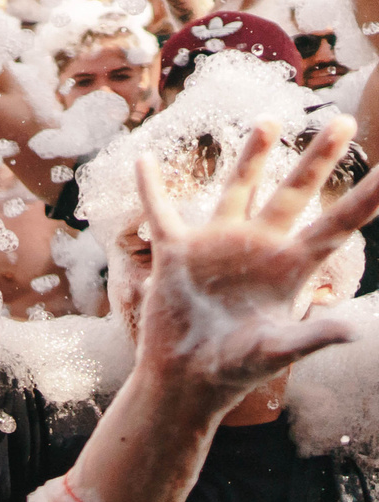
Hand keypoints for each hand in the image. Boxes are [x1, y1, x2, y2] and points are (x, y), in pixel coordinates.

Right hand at [127, 117, 378, 401]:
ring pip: (239, 188)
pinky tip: (145, 161)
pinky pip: (162, 212)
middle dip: (318, 157)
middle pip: (295, 192)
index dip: (368, 196)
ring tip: (271, 122)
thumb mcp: (276, 352)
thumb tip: (354, 330)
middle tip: (340, 121)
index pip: (338, 223)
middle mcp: (259, 247)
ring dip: (252, 155)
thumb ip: (311, 336)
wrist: (185, 379)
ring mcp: (218, 245)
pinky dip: (151, 188)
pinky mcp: (178, 253)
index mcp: (291, 267)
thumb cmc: (235, 370)